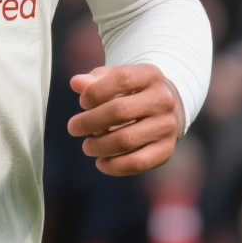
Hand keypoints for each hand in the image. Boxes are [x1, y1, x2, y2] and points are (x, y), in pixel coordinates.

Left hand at [66, 64, 182, 176]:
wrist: (166, 110)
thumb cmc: (131, 92)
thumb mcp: (115, 79)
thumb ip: (94, 80)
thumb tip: (76, 83)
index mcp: (151, 75)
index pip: (121, 79)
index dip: (95, 92)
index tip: (82, 102)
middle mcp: (164, 100)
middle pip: (119, 111)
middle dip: (89, 121)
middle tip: (73, 128)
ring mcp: (167, 126)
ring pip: (126, 139)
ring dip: (99, 146)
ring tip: (87, 146)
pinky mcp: (166, 150)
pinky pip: (137, 163)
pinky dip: (114, 166)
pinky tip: (101, 162)